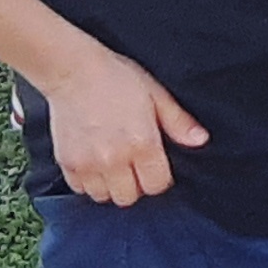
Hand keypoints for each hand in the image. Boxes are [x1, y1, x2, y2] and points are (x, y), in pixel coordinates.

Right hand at [43, 43, 208, 205]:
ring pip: (103, 197)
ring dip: (110, 186)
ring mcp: (88, 163)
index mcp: (142, 143)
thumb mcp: (155, 93)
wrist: (73, 70)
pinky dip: (88, 182)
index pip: (156, 186)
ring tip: (112, 165)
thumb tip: (200, 140)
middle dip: (135, 185)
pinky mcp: (66, 162)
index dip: (159, 177)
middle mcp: (114, 159)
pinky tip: (94, 162)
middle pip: (129, 198)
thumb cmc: (117, 78)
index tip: (155, 166)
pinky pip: (80, 189)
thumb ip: (178, 122)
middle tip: (133, 166)